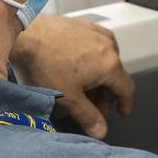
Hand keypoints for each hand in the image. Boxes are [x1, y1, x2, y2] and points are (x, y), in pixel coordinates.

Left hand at [9, 14, 134, 139]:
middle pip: (115, 76)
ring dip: (99, 78)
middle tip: (92, 106)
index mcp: (111, 65)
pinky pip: (98, 48)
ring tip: (81, 88)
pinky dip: (93, 61)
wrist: (31, 34)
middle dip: (106, 94)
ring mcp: (100, 34)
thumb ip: (88, 117)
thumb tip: (100, 131)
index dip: (125, 104)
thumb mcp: (69, 97)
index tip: (122, 112)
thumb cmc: (48, 63)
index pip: (126, 89)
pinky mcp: (88, 26)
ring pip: (106, 62)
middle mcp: (110, 46)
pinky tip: (77, 68)